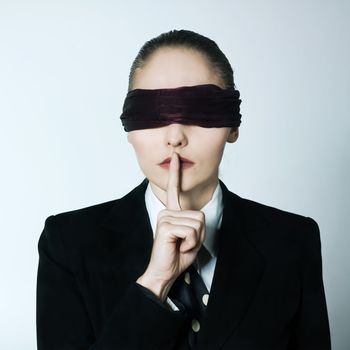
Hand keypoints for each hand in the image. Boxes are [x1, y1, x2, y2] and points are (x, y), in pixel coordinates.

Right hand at [136, 152, 205, 301]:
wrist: (164, 272)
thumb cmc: (177, 256)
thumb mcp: (192, 238)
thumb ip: (195, 224)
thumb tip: (197, 216)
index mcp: (172, 212)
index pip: (174, 189)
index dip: (176, 172)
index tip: (176, 156)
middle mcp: (167, 211)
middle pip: (200, 215)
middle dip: (199, 234)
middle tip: (185, 244)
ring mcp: (165, 217)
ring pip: (197, 223)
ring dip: (195, 240)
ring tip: (181, 246)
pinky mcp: (165, 226)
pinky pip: (191, 231)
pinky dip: (191, 243)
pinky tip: (178, 247)